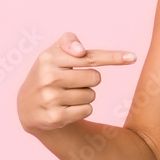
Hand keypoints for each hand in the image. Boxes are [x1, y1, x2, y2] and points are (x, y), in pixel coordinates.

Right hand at [16, 31, 135, 133]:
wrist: (27, 106)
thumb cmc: (49, 73)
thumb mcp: (53, 53)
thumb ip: (69, 42)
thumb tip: (81, 52)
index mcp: (49, 58)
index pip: (90, 57)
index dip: (113, 57)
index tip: (133, 57)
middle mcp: (47, 78)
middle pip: (95, 78)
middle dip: (90, 80)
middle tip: (72, 82)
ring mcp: (50, 99)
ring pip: (91, 95)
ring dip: (85, 96)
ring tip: (66, 96)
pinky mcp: (54, 118)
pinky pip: (87, 110)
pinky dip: (82, 109)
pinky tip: (65, 108)